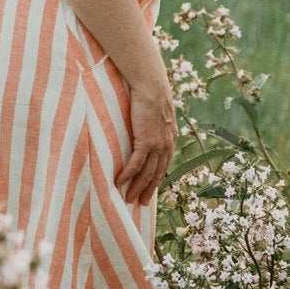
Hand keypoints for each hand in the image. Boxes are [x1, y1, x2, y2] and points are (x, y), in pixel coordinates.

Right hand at [115, 72, 177, 205]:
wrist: (151, 85)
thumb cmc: (151, 95)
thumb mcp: (157, 114)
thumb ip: (156, 126)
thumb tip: (147, 129)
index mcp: (170, 139)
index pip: (163, 165)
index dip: (156, 180)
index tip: (150, 190)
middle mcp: (166, 145)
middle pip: (157, 174)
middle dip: (148, 190)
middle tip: (141, 203)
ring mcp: (157, 144)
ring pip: (147, 173)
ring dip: (137, 187)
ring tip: (128, 198)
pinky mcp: (146, 141)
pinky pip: (136, 163)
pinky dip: (127, 174)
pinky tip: (119, 182)